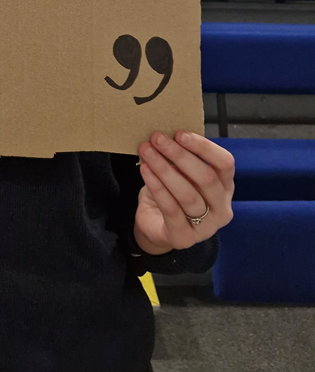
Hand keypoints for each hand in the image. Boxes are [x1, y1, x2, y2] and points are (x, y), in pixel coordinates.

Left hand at [133, 131, 234, 255]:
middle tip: (157, 138)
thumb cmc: (172, 194)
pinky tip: (145, 171)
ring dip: (164, 169)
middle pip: (206, 178)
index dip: (204, 147)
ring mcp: (206, 227)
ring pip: (187, 194)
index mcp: (225, 187)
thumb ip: (182, 159)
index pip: (225, 164)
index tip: (179, 133)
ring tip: (146, 151)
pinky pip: (171, 209)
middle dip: (179, 155)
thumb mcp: (181, 174)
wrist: (157, 228)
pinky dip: (157, 187)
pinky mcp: (185, 238)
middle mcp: (221, 208)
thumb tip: (168, 134)